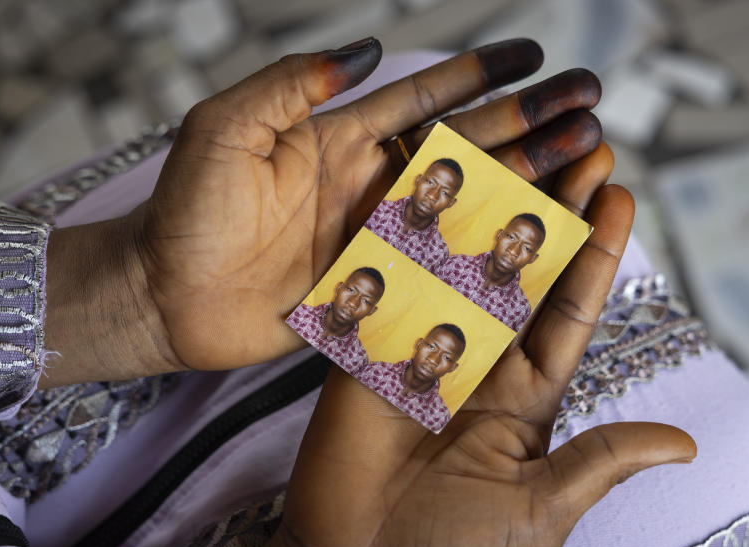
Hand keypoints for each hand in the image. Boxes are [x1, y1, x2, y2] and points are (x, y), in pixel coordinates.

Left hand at [42, 38, 604, 385]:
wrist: (160, 295)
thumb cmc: (183, 209)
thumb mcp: (224, 128)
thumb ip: (288, 86)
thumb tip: (362, 50)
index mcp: (337, 139)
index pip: (421, 99)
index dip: (477, 77)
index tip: (532, 58)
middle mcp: (366, 186)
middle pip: (463, 150)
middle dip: (526, 127)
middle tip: (588, 110)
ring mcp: (374, 240)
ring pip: (465, 209)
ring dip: (524, 187)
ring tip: (584, 165)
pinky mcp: (373, 290)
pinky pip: (441, 271)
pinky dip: (488, 259)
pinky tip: (534, 248)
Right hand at [232, 147, 697, 546]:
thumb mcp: (541, 510)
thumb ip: (600, 462)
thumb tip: (683, 445)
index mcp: (526, 394)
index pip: (568, 311)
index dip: (594, 254)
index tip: (620, 196)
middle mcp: (480, 359)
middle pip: (523, 271)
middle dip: (554, 211)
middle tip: (582, 149)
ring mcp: (425, 347)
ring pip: (464, 262)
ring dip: (493, 206)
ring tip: (523, 147)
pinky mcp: (372, 345)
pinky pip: (397, 282)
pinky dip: (412, 232)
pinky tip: (434, 183)